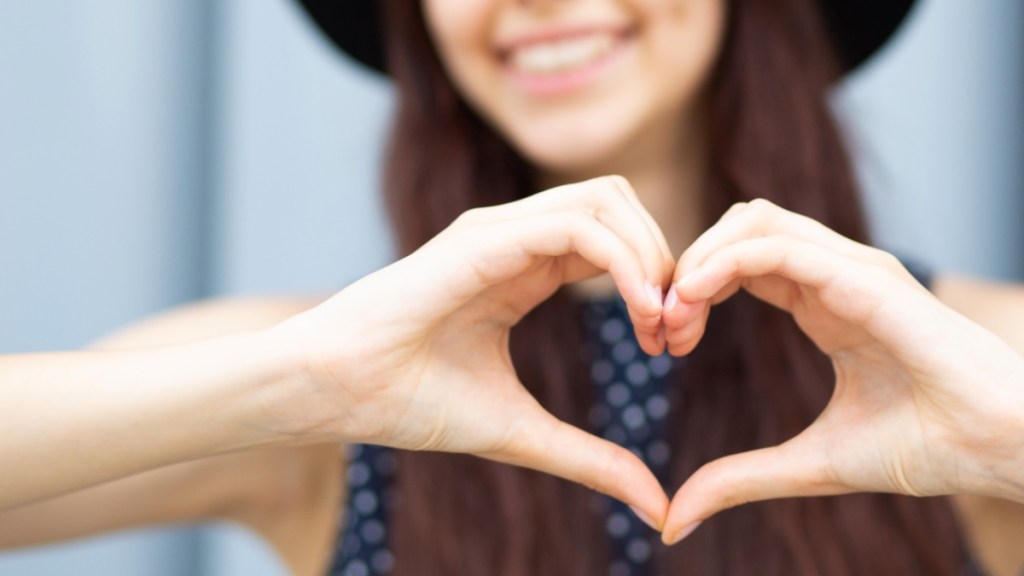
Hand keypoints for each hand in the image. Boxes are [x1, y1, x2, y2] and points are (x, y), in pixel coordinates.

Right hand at [269, 176, 674, 525]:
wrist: (337, 392)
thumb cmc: (411, 404)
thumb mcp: (522, 433)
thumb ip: (590, 458)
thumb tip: (656, 505)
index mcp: (525, 269)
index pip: (616, 241)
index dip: (658, 283)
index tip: (670, 346)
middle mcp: (516, 238)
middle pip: (622, 207)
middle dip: (666, 261)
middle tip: (674, 333)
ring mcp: (499, 231)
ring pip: (607, 199)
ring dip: (650, 254)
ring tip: (657, 321)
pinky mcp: (482, 239)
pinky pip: (576, 223)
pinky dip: (623, 259)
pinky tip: (639, 310)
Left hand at [660, 199, 1023, 543]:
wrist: (1000, 450)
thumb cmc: (923, 448)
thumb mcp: (809, 464)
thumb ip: (741, 479)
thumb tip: (673, 519)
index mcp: (822, 303)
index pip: (738, 263)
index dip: (691, 291)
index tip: (664, 340)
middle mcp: (833, 276)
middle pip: (738, 230)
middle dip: (687, 266)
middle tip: (660, 323)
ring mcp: (852, 271)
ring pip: (754, 222)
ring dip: (700, 257)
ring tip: (674, 310)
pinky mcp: (869, 280)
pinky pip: (782, 246)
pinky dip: (728, 261)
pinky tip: (694, 295)